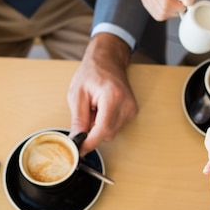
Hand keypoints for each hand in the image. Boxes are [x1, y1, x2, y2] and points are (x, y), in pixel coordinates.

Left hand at [68, 33, 137, 153]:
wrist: (108, 60)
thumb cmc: (92, 71)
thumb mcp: (77, 94)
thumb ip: (78, 120)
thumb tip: (77, 140)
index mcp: (112, 97)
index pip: (103, 130)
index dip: (90, 142)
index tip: (79, 150)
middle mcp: (126, 104)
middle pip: (107, 134)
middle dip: (92, 131)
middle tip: (85, 115)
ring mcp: (131, 109)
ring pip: (111, 132)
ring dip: (99, 127)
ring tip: (94, 109)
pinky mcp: (132, 112)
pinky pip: (116, 127)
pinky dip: (105, 123)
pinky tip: (101, 110)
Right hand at [139, 0, 209, 20]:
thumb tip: (188, 1)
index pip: (166, 3)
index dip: (179, 6)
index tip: (186, 0)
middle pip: (162, 10)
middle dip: (176, 9)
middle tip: (183, 0)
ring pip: (160, 14)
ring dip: (173, 12)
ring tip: (178, 0)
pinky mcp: (146, 2)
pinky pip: (158, 16)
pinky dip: (168, 13)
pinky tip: (172, 3)